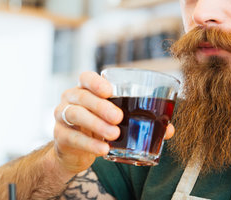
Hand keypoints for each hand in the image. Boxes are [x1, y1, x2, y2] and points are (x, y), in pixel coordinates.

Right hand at [52, 71, 174, 173]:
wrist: (74, 152)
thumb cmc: (99, 128)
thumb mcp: (116, 120)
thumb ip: (140, 120)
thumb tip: (170, 128)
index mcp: (85, 89)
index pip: (85, 77)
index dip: (96, 82)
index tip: (110, 91)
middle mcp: (70, 99)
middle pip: (82, 97)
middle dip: (101, 106)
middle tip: (119, 118)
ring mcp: (62, 117)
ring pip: (75, 114)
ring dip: (96, 124)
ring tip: (114, 134)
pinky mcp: (60, 137)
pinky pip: (73, 138)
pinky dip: (90, 144)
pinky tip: (104, 149)